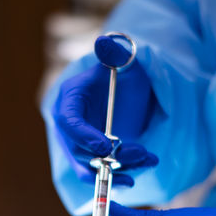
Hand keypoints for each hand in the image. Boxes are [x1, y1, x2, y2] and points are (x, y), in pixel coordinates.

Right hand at [52, 37, 157, 186]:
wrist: (131, 90)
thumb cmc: (124, 72)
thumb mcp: (124, 61)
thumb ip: (115, 53)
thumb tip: (103, 42)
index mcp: (70, 99)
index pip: (68, 122)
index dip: (84, 137)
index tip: (106, 147)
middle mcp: (70, 126)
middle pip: (78, 151)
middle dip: (107, 158)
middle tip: (137, 154)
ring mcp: (81, 143)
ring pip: (92, 166)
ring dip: (119, 169)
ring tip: (147, 159)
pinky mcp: (95, 157)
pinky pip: (104, 171)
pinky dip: (124, 173)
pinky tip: (147, 164)